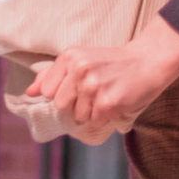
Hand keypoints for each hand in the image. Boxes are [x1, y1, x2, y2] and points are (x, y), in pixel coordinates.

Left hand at [28, 15, 178, 133]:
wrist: (148, 61)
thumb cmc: (112, 62)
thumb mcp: (80, 60)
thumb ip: (52, 75)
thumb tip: (29, 92)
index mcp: (69, 57)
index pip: (48, 91)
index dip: (63, 93)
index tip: (79, 86)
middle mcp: (78, 69)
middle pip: (61, 105)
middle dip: (76, 104)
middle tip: (95, 90)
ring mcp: (93, 86)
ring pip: (78, 115)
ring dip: (92, 111)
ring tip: (107, 93)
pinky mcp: (107, 102)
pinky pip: (95, 121)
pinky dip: (105, 116)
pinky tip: (115, 99)